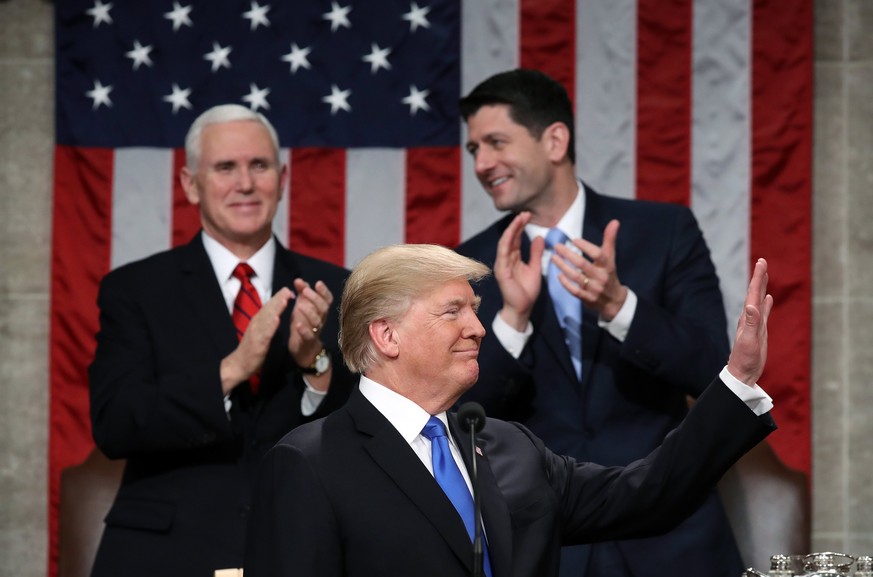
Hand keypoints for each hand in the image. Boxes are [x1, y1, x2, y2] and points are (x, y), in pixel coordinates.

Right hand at [220, 288, 293, 393]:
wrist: (238, 365)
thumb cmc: (251, 349)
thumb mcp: (260, 333)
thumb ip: (266, 323)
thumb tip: (275, 313)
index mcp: (258, 322)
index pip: (268, 307)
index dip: (277, 298)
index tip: (287, 290)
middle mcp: (256, 324)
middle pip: (268, 309)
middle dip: (278, 299)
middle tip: (287, 289)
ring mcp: (256, 333)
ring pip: (266, 318)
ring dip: (275, 308)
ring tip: (284, 299)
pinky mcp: (257, 344)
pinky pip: (265, 333)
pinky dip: (271, 326)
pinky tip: (277, 319)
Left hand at [288, 278, 332, 365]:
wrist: (304, 349)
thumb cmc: (304, 324)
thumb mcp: (302, 306)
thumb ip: (302, 293)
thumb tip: (299, 280)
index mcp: (320, 310)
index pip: (327, 300)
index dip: (324, 291)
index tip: (318, 283)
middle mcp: (320, 319)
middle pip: (323, 308)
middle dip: (315, 298)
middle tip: (306, 291)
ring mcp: (315, 331)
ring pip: (317, 321)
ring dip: (309, 312)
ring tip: (300, 306)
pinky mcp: (308, 341)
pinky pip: (309, 335)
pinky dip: (304, 330)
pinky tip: (298, 324)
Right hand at [493, 212, 544, 330]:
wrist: (522, 309)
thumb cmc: (526, 291)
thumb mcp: (535, 268)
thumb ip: (535, 253)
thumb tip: (539, 237)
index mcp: (513, 258)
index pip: (516, 239)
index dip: (521, 226)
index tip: (528, 215)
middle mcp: (506, 259)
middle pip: (510, 237)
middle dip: (517, 224)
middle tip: (525, 213)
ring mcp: (502, 264)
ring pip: (505, 242)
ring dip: (512, 229)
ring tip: (519, 218)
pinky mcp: (501, 271)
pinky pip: (503, 253)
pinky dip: (506, 241)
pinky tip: (511, 233)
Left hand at [552, 219, 627, 319]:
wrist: (614, 301)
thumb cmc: (609, 274)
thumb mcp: (610, 258)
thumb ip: (610, 240)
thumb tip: (615, 221)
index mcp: (607, 265)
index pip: (597, 254)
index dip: (586, 246)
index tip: (574, 240)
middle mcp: (601, 277)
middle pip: (583, 264)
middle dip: (568, 254)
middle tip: (557, 246)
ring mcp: (594, 288)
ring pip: (576, 276)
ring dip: (563, 266)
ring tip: (553, 258)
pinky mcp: (587, 298)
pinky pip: (574, 291)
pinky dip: (565, 283)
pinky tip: (558, 275)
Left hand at [727, 258, 772, 384]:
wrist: (742, 373)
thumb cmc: (744, 359)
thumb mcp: (748, 340)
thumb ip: (751, 323)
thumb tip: (752, 305)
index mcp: (747, 317)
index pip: (753, 292)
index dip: (758, 277)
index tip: (761, 262)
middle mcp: (750, 317)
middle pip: (755, 292)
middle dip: (759, 277)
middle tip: (762, 262)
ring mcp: (755, 323)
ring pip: (759, 300)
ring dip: (762, 287)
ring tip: (764, 275)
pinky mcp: (759, 330)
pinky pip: (764, 313)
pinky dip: (766, 304)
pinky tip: (768, 298)